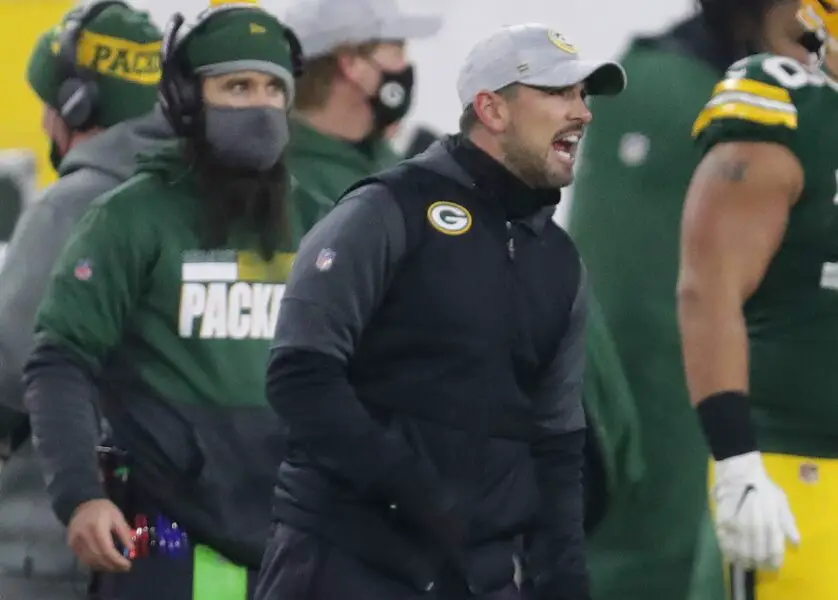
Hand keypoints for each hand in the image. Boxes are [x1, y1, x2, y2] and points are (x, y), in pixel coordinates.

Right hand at [67, 499, 133, 571]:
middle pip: (98, 557)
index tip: (128, 565)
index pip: (107, 550)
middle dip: (113, 565)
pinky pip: (84, 559)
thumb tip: (131, 550)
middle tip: (124, 568)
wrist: (82, 503)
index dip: (117, 560)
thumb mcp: (117, 517)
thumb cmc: (103, 509)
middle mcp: (83, 537)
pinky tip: (105, 563)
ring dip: (105, 566)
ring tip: (117, 567)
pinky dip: (96, 564)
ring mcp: (75, 542)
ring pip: (90, 561)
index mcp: (96, 528)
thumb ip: (124, 534)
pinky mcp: (71, 546)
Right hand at [713, 451, 799, 570]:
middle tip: (758, 564)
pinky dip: (729, 552)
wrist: (739, 473)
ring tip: (745, 562)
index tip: (773, 565)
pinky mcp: (722, 523)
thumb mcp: (782, 502)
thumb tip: (795, 543)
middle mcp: (755, 528)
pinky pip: (725, 544)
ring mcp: (737, 527)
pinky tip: (731, 555)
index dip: (773, 563)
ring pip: (740, 552)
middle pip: (756, 555)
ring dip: (743, 560)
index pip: (773, 552)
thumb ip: (788, 523)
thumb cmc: (764, 487)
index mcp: (772, 524)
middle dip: (759, 563)